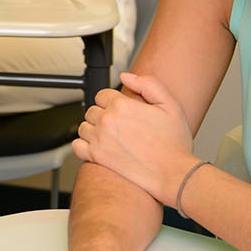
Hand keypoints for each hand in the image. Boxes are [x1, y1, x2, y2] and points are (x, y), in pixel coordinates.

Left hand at [73, 72, 196, 203]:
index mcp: (122, 105)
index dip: (113, 102)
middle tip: (121, 126)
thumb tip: (125, 76)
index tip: (122, 112)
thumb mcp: (170, 105)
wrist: (173, 173)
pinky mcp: (96, 156)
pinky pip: (77, 146)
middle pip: (92, 110)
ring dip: (94, 130)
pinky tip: (99, 147)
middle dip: (104, 115)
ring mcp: (99, 138)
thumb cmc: (174, 143)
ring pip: (84, 127)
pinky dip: (84, 146)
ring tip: (111, 137)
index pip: (102, 95)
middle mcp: (107, 120)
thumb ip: (148, 84)